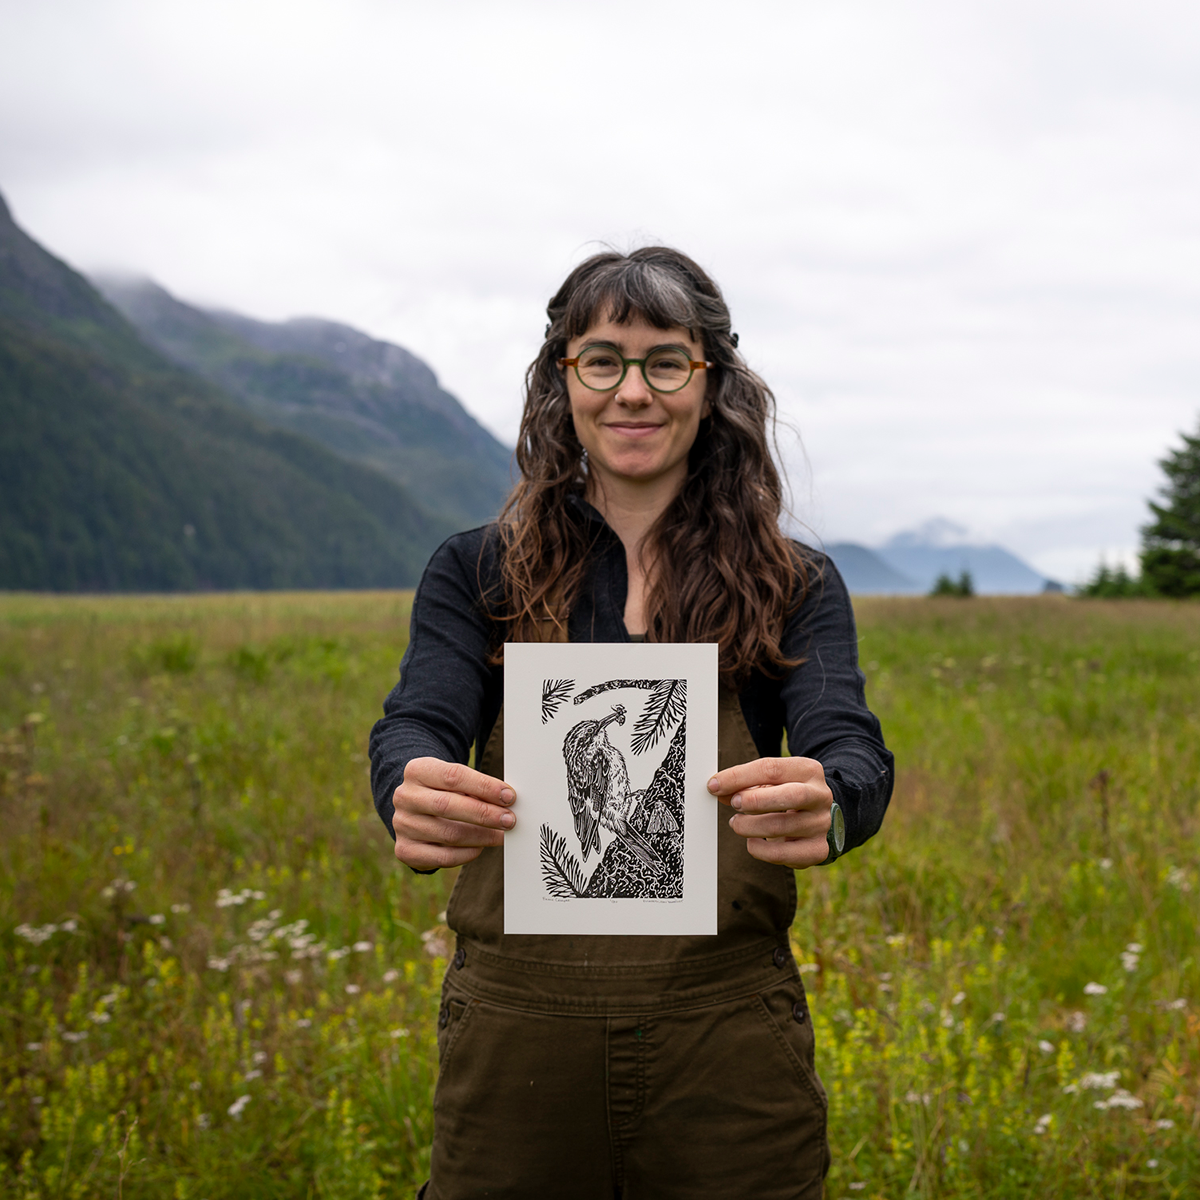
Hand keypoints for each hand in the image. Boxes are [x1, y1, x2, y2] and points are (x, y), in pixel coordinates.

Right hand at [392, 757, 516, 870]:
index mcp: (417, 770)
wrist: (415, 809)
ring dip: (482, 836)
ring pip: (449, 834)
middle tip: (509, 820)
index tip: (509, 796)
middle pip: (448, 805)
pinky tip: (481, 847)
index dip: (484, 786)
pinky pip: (443, 857)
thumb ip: (476, 787)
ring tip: (501, 835)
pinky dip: (468, 853)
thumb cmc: (443, 791)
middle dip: (484, 813)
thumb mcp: (454, 780)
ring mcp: (402, 825)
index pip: (453, 776)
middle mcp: (405, 797)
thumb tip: (507, 801)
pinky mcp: (405, 850)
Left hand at [707, 757, 832, 868]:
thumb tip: (718, 788)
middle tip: (734, 803)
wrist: (815, 817)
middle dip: (755, 801)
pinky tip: (752, 841)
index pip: (771, 769)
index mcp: (808, 770)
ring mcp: (821, 824)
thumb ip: (745, 783)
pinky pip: (783, 854)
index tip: (715, 785)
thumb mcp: (770, 781)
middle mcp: (820, 796)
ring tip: (737, 823)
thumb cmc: (785, 793)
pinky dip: (761, 850)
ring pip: (781, 827)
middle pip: (790, 796)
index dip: (739, 777)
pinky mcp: (817, 849)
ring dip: (750, 826)